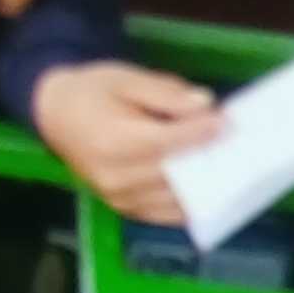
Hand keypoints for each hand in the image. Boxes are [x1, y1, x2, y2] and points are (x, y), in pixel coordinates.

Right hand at [29, 61, 222, 226]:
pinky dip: (189, 203)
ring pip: (174, 199)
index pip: (167, 142)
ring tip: (229, 165)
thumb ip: (166, 93)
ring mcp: (119, 199)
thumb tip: (205, 104)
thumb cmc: (93, 92)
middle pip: (174, 174)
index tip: (226, 123)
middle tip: (237, 145)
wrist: (56, 114)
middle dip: (208, 159)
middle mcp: (116, 178)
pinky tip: (209, 188)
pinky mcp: (124, 209)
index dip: (200, 133)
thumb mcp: (127, 79)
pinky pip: (165, 213)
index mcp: (113, 142)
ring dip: (204, 185)